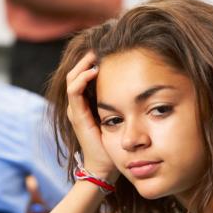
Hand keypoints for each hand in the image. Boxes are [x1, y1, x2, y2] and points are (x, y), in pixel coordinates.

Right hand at [66, 52, 118, 181]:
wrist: (105, 168)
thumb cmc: (115, 144)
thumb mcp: (120, 117)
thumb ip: (123, 102)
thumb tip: (140, 83)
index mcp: (86, 103)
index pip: (83, 74)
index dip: (92, 60)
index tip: (110, 49)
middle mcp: (77, 104)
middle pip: (76, 72)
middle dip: (87, 57)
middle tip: (103, 44)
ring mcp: (74, 109)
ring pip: (72, 77)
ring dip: (83, 63)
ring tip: (96, 52)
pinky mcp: (76, 116)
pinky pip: (74, 91)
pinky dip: (82, 78)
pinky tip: (94, 70)